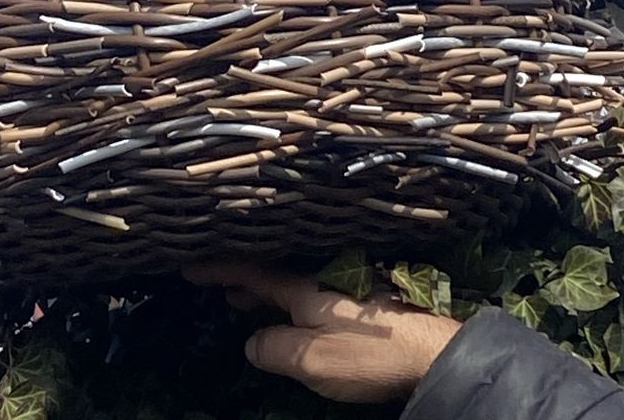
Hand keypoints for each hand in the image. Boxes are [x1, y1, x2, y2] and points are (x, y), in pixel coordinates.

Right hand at [183, 261, 460, 402]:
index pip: (253, 273)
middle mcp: (321, 281)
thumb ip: (276, 349)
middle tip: (216, 285)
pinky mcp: (360, 306)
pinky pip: (308, 295)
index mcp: (304, 289)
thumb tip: (252, 342)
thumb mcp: (312, 359)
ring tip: (243, 301)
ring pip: (291, 285)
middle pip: (272, 274)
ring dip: (263, 291)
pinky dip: (286, 301)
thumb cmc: (369, 353)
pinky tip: (289, 316)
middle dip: (240, 278)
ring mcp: (342, 290)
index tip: (191, 266)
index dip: (220, 269)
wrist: (431, 351)